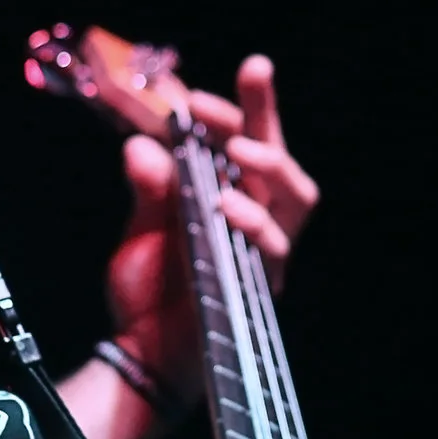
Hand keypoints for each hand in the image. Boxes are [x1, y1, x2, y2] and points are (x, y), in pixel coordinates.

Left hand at [107, 55, 320, 395]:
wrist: (142, 353)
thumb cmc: (148, 292)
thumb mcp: (141, 229)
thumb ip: (148, 187)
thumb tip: (141, 144)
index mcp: (231, 194)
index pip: (251, 139)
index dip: (248, 106)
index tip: (222, 85)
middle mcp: (256, 218)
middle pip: (281, 159)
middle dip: (265, 119)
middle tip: (230, 102)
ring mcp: (263, 252)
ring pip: (297, 200)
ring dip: (270, 168)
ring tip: (237, 152)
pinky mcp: (262, 284)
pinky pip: (275, 250)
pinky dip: (255, 224)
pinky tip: (228, 208)